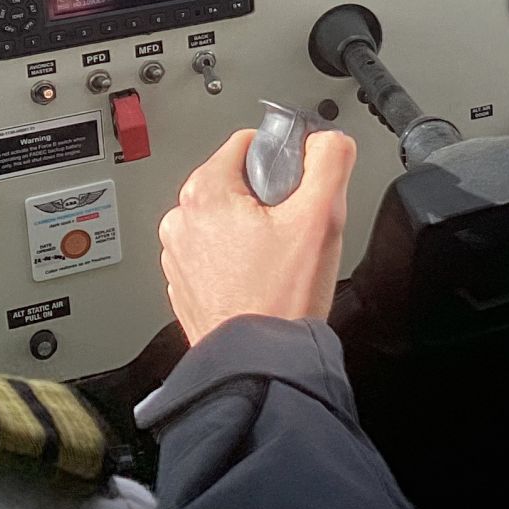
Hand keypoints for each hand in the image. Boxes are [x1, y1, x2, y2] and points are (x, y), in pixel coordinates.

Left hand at [158, 126, 357, 344]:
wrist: (260, 368)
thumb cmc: (281, 300)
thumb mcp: (323, 216)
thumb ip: (330, 160)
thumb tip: (327, 140)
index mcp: (204, 192)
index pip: (248, 143)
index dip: (283, 161)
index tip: (298, 190)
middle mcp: (181, 221)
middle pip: (237, 182)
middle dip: (269, 200)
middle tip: (293, 232)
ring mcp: (178, 257)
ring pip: (226, 220)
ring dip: (252, 232)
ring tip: (277, 262)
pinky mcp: (184, 286)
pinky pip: (216, 256)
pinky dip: (237, 262)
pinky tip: (260, 281)